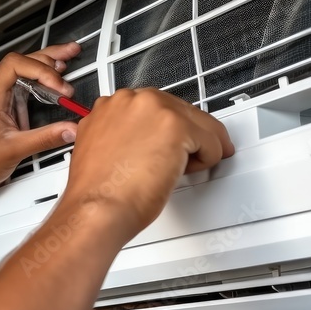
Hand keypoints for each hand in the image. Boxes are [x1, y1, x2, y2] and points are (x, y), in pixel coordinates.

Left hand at [0, 43, 82, 200]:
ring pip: (25, 68)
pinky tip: (58, 74)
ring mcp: (0, 95)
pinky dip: (43, 77)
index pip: (15, 65)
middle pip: (23, 61)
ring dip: (48, 63)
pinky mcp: (7, 102)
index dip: (40, 70)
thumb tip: (71, 128)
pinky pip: (26, 82)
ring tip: (69, 56)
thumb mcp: (15, 150)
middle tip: (71, 58)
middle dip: (49, 60)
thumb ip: (46, 138)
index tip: (58, 86)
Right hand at [59, 88, 234, 243]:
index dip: (166, 131)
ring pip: (200, 123)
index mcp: (111, 105)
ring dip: (198, 147)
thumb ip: (120, 135)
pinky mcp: (176, 125)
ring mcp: (154, 109)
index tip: (171, 144)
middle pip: (180, 110)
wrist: (97, 209)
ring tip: (179, 170)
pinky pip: (213, 140)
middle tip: (185, 160)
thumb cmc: (98, 192)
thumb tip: (140, 140)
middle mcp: (131, 100)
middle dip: (188, 136)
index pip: (156, 107)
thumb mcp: (101, 149)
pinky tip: (184, 173)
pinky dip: (208, 160)